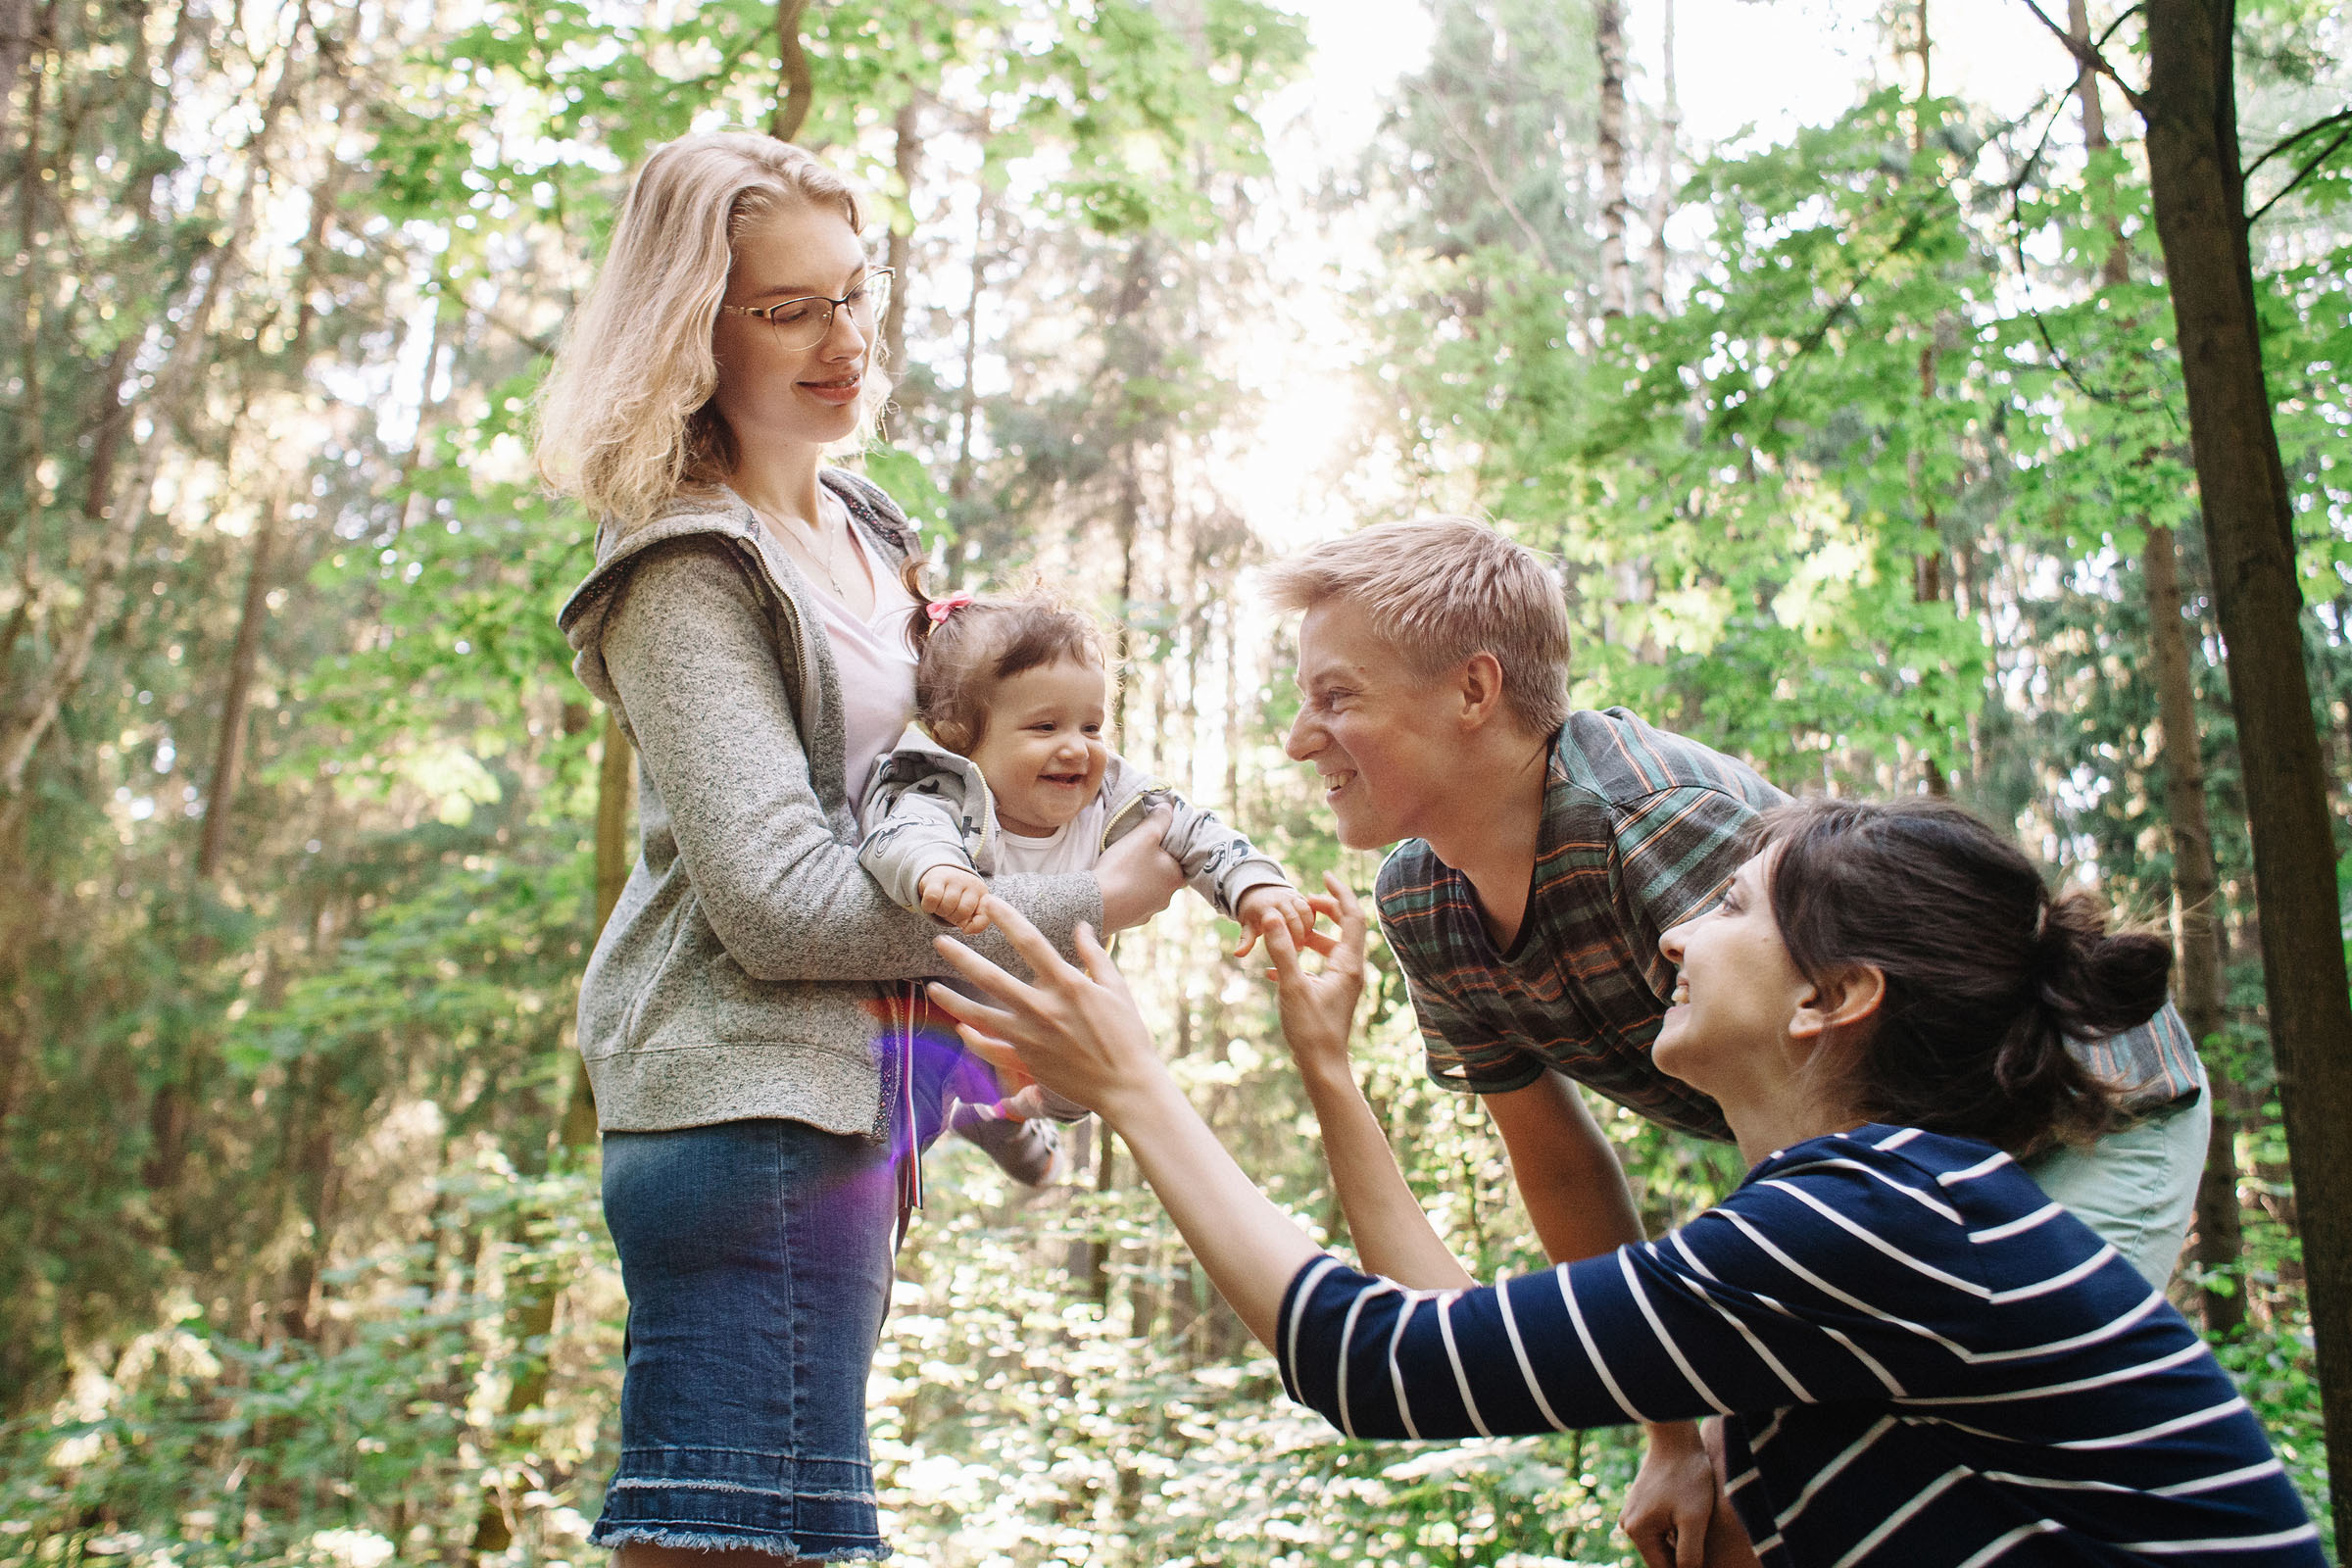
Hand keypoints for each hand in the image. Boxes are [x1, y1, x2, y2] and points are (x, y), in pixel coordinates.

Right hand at [917, 864, 991, 934]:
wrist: (939, 876)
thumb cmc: (956, 899)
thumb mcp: (968, 912)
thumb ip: (974, 923)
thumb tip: (967, 930)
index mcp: (982, 894)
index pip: (983, 917)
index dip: (973, 926)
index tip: (964, 925)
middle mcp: (971, 884)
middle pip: (962, 912)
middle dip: (953, 917)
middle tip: (949, 911)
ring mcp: (955, 878)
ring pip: (946, 906)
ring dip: (940, 912)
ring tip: (940, 906)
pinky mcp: (937, 877)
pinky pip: (932, 899)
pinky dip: (928, 907)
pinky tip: (931, 904)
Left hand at [929, 898, 1164, 1119]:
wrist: (1126, 1086)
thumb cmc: (1128, 1035)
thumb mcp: (1117, 989)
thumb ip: (1095, 955)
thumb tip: (1082, 926)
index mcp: (1068, 985)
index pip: (1030, 942)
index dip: (1007, 918)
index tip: (989, 902)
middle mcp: (1043, 1009)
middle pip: (992, 977)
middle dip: (962, 957)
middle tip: (938, 941)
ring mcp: (1031, 1037)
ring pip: (981, 1016)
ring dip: (953, 1001)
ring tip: (932, 988)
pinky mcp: (1027, 1060)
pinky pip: (991, 1049)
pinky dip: (973, 1039)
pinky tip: (960, 1027)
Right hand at [1093, 805, 1184, 931]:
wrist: (1095, 904)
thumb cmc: (1123, 867)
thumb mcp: (1144, 835)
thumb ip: (1159, 819)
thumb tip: (1168, 808)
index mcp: (1176, 878)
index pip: (1184, 862)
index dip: (1173, 850)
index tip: (1161, 842)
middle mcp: (1167, 898)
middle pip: (1166, 876)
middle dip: (1155, 865)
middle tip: (1140, 852)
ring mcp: (1149, 912)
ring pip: (1150, 891)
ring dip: (1141, 881)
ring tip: (1125, 868)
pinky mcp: (1132, 920)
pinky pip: (1134, 903)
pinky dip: (1128, 894)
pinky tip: (1116, 886)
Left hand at [1231, 883, 1316, 958]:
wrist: (1258, 892)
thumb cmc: (1253, 914)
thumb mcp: (1247, 925)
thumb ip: (1246, 939)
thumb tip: (1238, 954)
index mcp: (1265, 907)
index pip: (1278, 921)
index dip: (1285, 936)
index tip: (1287, 950)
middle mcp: (1279, 899)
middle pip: (1294, 917)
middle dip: (1298, 934)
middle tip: (1297, 950)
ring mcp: (1290, 896)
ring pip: (1305, 910)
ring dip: (1307, 927)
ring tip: (1304, 941)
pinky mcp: (1299, 896)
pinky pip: (1310, 907)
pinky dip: (1311, 920)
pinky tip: (1308, 934)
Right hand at [1264, 873, 1366, 1083]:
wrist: (1322, 1066)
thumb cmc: (1311, 1029)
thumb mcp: (1292, 986)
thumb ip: (1282, 949)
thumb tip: (1271, 915)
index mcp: (1348, 964)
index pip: (1352, 916)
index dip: (1339, 893)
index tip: (1324, 875)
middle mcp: (1351, 970)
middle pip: (1345, 928)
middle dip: (1324, 911)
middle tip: (1302, 901)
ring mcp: (1342, 983)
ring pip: (1330, 948)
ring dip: (1308, 936)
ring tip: (1284, 931)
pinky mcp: (1331, 994)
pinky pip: (1318, 967)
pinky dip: (1300, 960)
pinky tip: (1271, 970)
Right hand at [1622, 1421, 1719, 1567]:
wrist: (1677, 1437)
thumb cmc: (1688, 1477)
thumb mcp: (1694, 1520)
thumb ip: (1690, 1556)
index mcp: (1637, 1532)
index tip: (1705, 1562)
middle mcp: (1627, 1524)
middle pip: (1662, 1557)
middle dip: (1684, 1557)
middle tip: (1704, 1541)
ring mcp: (1632, 1513)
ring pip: (1662, 1543)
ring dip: (1681, 1542)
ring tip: (1701, 1530)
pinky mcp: (1640, 1503)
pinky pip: (1660, 1528)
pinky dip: (1676, 1529)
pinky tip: (1693, 1517)